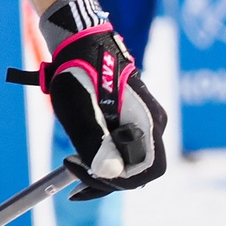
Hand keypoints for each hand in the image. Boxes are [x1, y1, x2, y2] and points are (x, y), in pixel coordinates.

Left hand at [34, 0, 167, 197]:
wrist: (80, 44)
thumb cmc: (79, 74)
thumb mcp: (79, 111)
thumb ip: (96, 143)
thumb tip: (110, 173)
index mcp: (147, 121)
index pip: (146, 171)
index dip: (115, 182)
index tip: (81, 174)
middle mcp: (153, 123)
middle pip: (138, 168)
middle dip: (105, 175)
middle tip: (72, 168)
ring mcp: (145, 120)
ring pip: (129, 159)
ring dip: (102, 165)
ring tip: (73, 156)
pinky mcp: (134, 117)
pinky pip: (124, 146)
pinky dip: (103, 154)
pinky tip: (82, 149)